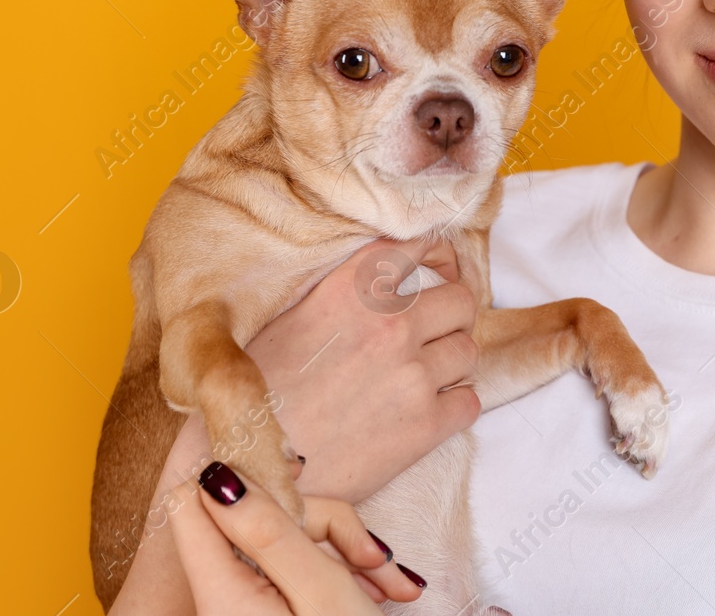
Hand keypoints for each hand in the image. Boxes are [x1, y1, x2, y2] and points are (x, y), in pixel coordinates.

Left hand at [170, 460, 426, 614]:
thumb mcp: (320, 590)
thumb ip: (268, 530)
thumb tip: (214, 474)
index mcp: (221, 594)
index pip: (191, 504)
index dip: (242, 479)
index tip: (295, 481)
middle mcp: (223, 600)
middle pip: (256, 519)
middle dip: (323, 525)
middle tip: (371, 556)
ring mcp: (249, 607)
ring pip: (287, 541)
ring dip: (345, 551)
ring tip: (390, 584)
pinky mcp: (273, 610)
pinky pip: (297, 570)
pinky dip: (341, 572)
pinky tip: (382, 591)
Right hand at [248, 236, 482, 503]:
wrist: (245, 469)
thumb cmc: (255, 398)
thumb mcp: (287, 321)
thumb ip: (340, 296)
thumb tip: (377, 285)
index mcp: (352, 288)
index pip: (418, 245)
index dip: (436, 255)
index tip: (437, 270)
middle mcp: (389, 323)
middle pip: (461, 301)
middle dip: (450, 317)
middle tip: (430, 336)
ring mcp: (412, 374)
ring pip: (468, 351)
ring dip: (451, 363)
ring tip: (420, 379)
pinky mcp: (425, 426)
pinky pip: (469, 403)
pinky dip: (454, 407)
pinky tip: (425, 414)